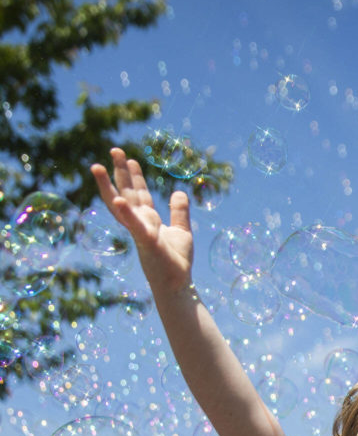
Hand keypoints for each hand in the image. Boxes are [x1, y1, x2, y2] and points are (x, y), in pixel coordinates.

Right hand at [90, 148, 193, 294]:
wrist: (178, 285)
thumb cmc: (177, 262)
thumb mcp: (182, 231)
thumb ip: (179, 212)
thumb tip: (179, 191)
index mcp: (148, 221)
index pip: (139, 195)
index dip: (134, 177)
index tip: (130, 159)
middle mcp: (140, 224)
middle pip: (128, 193)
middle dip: (120, 172)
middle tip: (114, 149)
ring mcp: (140, 232)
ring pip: (121, 206)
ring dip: (107, 187)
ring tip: (96, 167)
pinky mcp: (146, 242)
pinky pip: (134, 226)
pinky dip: (126, 213)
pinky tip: (118, 200)